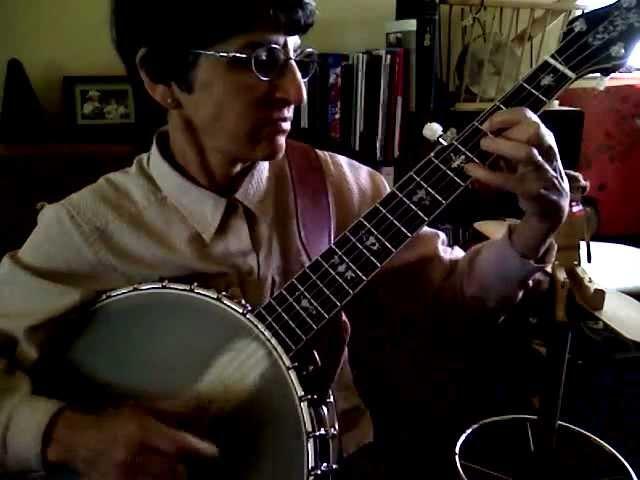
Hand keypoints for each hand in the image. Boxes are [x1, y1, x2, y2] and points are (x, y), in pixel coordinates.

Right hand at [44, 406, 217, 479]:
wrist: (76, 438)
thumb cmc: (114, 419)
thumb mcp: (141, 408)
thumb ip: (169, 409)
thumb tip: (198, 405)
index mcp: (140, 430)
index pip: (174, 442)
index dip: (196, 447)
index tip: (213, 452)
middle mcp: (131, 454)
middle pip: (169, 466)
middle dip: (179, 466)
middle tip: (181, 465)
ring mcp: (121, 474)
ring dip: (168, 477)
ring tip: (170, 473)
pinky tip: (153, 477)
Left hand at [464, 107, 569, 258]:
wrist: (554, 209)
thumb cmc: (535, 176)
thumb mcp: (526, 155)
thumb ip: (510, 144)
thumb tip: (483, 134)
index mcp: (544, 140)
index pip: (529, 117)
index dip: (506, 116)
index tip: (486, 124)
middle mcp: (546, 152)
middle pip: (533, 129)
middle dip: (507, 131)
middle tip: (485, 140)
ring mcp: (541, 172)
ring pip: (526, 153)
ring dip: (500, 147)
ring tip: (482, 147)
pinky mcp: (533, 191)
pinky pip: (509, 180)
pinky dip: (487, 174)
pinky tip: (471, 170)